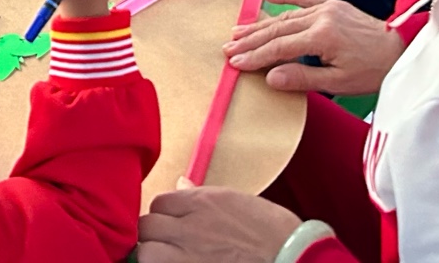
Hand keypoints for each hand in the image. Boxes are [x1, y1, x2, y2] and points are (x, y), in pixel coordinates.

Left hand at [137, 187, 302, 262]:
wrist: (292, 259)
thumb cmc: (276, 234)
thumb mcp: (240, 202)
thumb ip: (204, 195)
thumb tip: (181, 184)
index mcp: (202, 201)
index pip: (160, 202)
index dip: (165, 216)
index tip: (174, 227)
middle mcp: (188, 225)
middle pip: (148, 225)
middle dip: (155, 236)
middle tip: (169, 247)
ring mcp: (186, 255)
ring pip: (145, 252)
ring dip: (153, 257)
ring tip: (170, 261)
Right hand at [221, 0, 405, 94]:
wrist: (401, 51)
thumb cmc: (373, 70)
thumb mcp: (338, 83)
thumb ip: (303, 78)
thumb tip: (270, 77)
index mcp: (323, 36)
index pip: (280, 47)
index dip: (255, 56)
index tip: (235, 62)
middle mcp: (322, 17)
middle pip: (277, 28)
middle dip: (251, 39)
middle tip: (228, 47)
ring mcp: (327, 7)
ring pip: (286, 14)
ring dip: (261, 22)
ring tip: (238, 30)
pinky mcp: (334, 4)